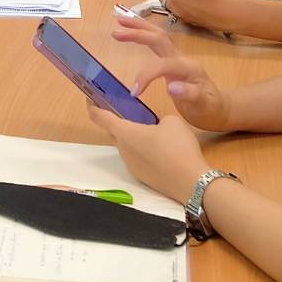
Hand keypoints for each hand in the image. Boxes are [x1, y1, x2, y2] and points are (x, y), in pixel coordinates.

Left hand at [85, 105, 209, 204]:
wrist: (191, 182)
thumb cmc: (178, 147)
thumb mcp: (172, 121)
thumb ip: (158, 120)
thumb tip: (157, 128)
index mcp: (126, 133)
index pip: (100, 117)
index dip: (92, 106)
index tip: (90, 99)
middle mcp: (124, 150)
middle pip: (114, 133)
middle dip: (119, 122)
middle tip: (132, 113)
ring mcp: (132, 166)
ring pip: (127, 147)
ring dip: (134, 138)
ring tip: (153, 132)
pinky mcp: (142, 177)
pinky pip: (137, 159)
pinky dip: (143, 152)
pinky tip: (161, 151)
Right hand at [113, 14, 232, 131]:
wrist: (219, 109)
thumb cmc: (210, 109)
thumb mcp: (203, 106)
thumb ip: (190, 95)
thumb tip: (171, 86)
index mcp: (188, 68)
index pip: (162, 65)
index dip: (146, 75)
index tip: (133, 92)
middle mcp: (182, 58)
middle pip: (160, 38)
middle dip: (139, 32)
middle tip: (116, 31)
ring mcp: (177, 58)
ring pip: (158, 36)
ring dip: (139, 27)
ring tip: (120, 19)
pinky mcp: (171, 61)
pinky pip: (157, 43)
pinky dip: (144, 34)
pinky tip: (133, 30)